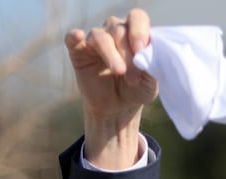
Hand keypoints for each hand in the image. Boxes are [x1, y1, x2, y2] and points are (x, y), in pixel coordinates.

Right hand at [65, 9, 158, 167]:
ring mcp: (95, 42)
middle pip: (118, 26)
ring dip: (110, 52)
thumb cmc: (137, 94)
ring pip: (99, 34)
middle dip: (128, 48)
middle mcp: (115, 33)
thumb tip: (146, 57)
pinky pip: (73, 38)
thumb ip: (152, 69)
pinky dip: (75, 38)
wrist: (118, 113)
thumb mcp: (151, 85)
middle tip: (134, 71)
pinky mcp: (78, 52)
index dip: (140, 30)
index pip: (138, 18)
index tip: (143, 50)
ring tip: (120, 74)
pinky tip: (79, 43)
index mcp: (136, 35)